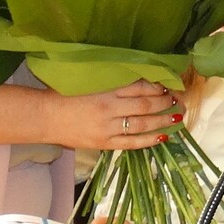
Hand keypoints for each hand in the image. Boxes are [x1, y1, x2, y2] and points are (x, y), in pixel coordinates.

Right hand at [48, 81, 181, 152]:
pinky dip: (148, 140)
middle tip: (178, 100)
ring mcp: (108, 127)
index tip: (167, 85)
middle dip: (165, 103)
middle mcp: (110, 107)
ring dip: (162, 120)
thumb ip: (111, 81)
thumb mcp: (89, 81)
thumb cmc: (64, 95)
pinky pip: (131, 143)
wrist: (45, 117)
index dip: (157, 86)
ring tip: (176, 117)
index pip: (139, 86)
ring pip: (142, 124)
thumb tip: (138, 80)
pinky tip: (162, 137)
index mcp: (105, 89)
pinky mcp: (104, 143)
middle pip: (145, 104)